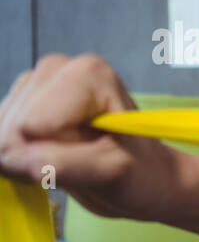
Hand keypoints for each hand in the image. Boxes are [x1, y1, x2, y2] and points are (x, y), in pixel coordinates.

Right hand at [0, 53, 184, 220]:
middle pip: (13, 127)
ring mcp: (36, 83)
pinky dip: (17, 155)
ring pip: (1, 132)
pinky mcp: (20, 102)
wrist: (141, 174)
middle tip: (80, 160)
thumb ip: (64, 164)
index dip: (53, 151)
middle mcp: (57, 67)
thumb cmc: (137, 172)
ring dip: (28, 156)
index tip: (90, 155)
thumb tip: (16, 160)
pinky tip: (50, 154)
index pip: (33, 123)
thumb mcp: (110, 172)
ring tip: (69, 158)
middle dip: (39, 153)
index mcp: (88, 74)